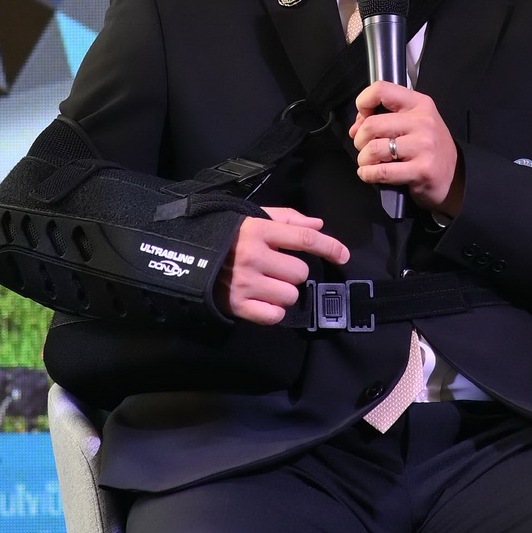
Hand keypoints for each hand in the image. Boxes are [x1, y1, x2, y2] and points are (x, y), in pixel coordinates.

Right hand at [216, 207, 349, 324]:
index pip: (304, 239)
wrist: (188, 254)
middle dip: (294, 271)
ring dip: (284, 292)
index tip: (344, 255)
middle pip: (300, 272)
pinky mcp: (238, 305)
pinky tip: (263, 300)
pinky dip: (274, 311)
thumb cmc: (227, 234)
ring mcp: (245, 283)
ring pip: (290, 295)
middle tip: (277, 267)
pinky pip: (274, 315)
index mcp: (259, 230)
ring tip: (267, 283)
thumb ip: (288, 219)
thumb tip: (319, 224)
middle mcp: (254, 256)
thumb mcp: (254, 217)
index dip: (329, 246)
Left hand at [350, 82, 463, 213]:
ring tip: (368, 163)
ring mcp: (423, 146)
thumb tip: (355, 128)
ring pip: (374, 149)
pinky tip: (369, 174)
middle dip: (360, 139)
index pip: (382, 89)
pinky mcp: (421, 170)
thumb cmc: (429, 147)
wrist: (455, 176)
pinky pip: (382, 172)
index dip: (363, 102)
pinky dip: (368, 174)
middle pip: (372, 124)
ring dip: (363, 159)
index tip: (363, 117)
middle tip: (364, 147)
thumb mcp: (414, 123)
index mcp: (419, 104)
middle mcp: (423, 121)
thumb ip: (385, 118)